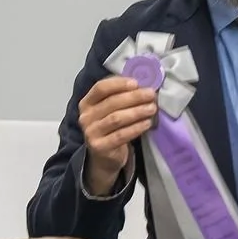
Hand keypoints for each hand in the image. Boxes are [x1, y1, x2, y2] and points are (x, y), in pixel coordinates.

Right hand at [78, 76, 156, 195]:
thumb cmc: (110, 127)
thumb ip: (120, 96)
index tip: (136, 83)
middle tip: (151, 95)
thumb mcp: (110, 110)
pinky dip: (136, 128)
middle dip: (134, 97)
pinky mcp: (100, 147)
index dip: (118, 84)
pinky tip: (147, 123)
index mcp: (87, 103)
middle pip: (111, 102)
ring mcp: (91, 132)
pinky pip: (121, 135)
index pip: (100, 88)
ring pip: (116, 118)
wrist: (104, 156)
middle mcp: (85, 117)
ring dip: (137, 111)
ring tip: (152, 108)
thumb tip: (142, 85)